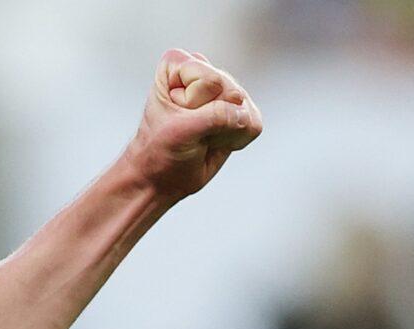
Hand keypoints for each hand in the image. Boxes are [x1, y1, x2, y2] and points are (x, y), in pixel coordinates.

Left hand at [127, 49, 261, 201]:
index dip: (194, 104)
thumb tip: (245, 115)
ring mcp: (223, 89)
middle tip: (190, 131)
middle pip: (230, 91)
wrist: (161, 179)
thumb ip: (215, 117)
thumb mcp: (180, 132)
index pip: (209, 80)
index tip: (174, 118)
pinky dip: (235, 139)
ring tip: (200, 137)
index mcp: (177, 64)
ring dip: (223, 132)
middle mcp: (202, 69)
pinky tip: (214, 141)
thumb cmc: (160, 151)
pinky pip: (253, 122)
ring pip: (244, 107)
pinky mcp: (239, 110)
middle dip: (212, 118)